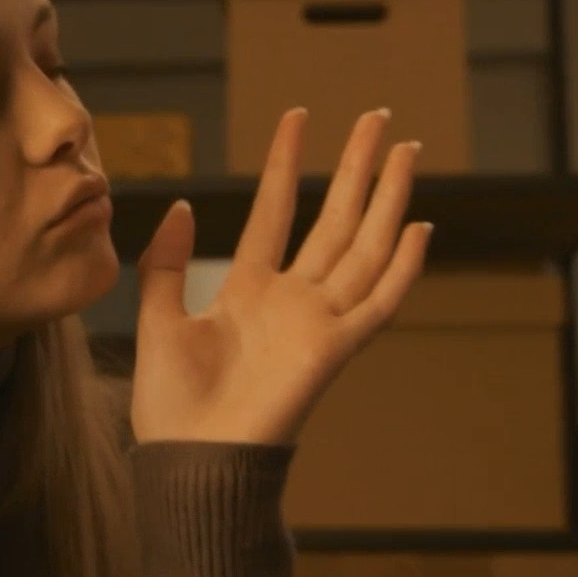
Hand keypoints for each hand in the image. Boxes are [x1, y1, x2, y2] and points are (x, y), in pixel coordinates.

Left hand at [130, 107, 431, 445]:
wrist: (190, 459)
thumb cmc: (171, 405)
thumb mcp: (158, 318)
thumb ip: (169, 263)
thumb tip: (184, 206)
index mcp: (248, 290)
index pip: (275, 210)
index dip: (285, 164)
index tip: (297, 117)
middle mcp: (291, 300)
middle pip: (335, 219)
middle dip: (357, 168)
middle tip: (378, 118)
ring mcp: (317, 322)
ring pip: (364, 247)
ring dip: (387, 199)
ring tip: (405, 150)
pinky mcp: (333, 349)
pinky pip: (378, 303)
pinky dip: (403, 268)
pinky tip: (419, 225)